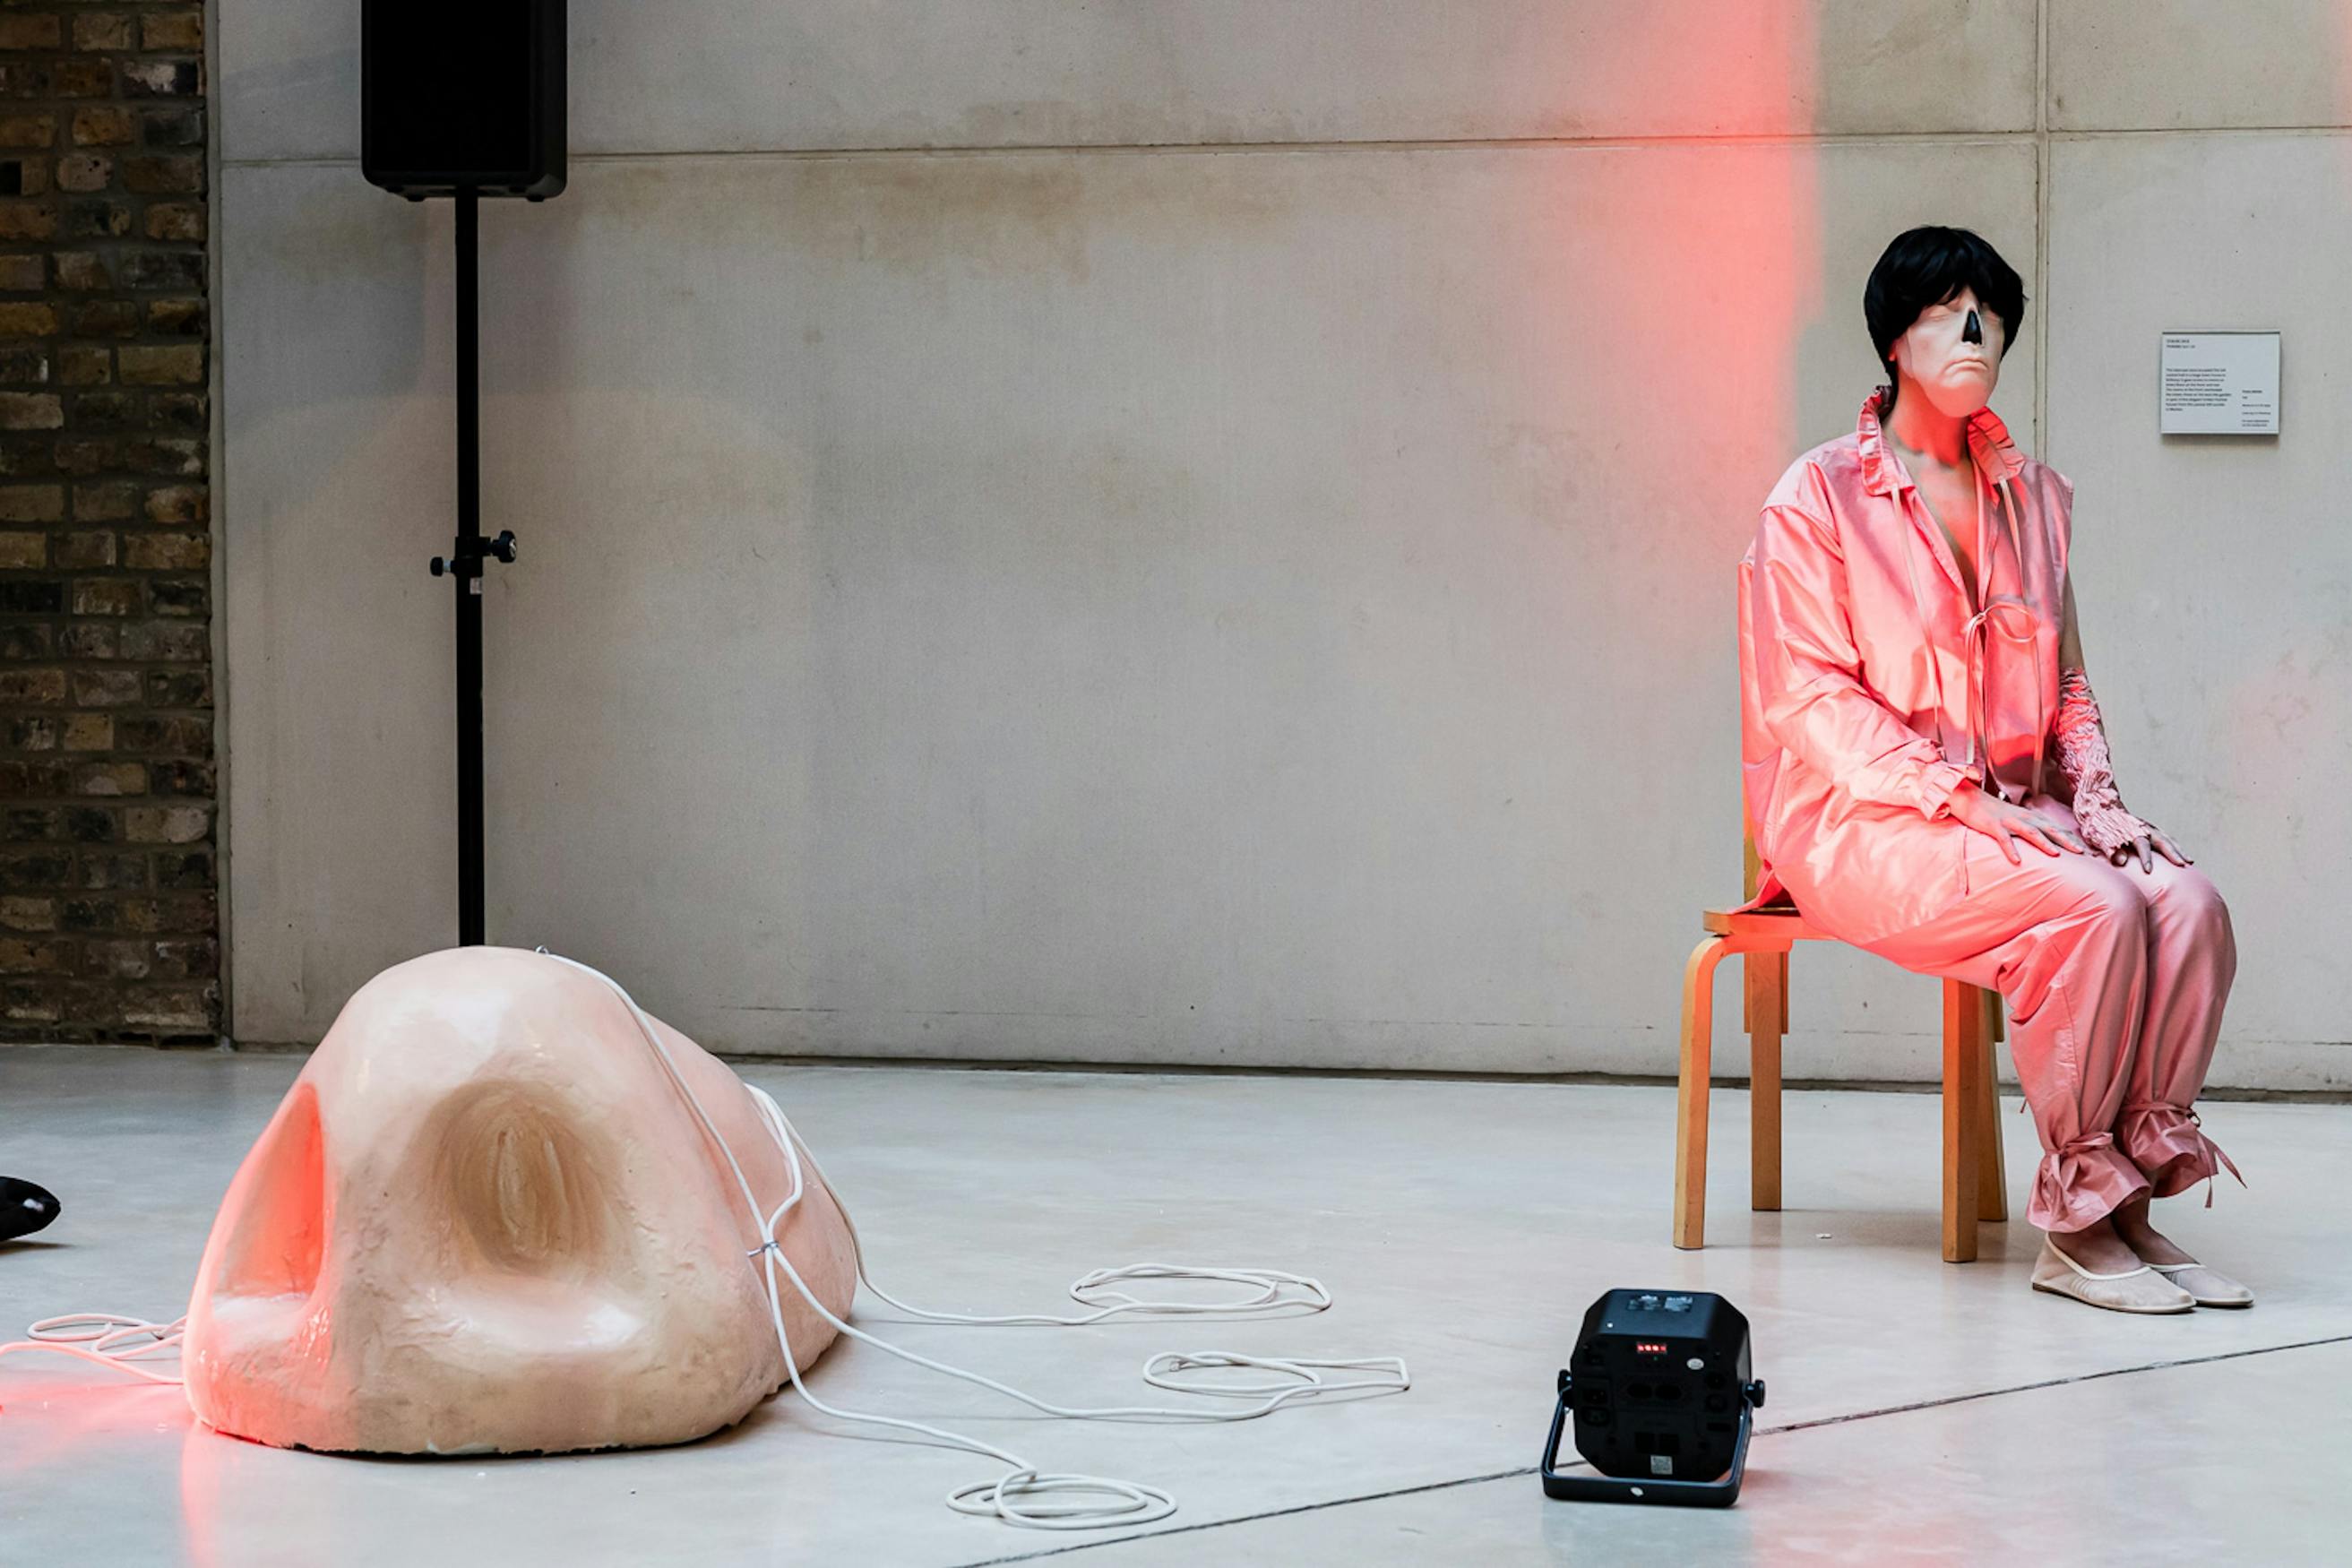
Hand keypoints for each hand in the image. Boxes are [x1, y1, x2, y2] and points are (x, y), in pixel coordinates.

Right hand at [1942, 783, 2089, 864]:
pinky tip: (2017, 861)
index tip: (2083, 848)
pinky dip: (2011, 849)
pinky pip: (2003, 839)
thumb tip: (2040, 839)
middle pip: (2047, 828)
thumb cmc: (1990, 811)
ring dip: (2044, 842)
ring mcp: (2007, 820)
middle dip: (2065, 839)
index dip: (2068, 837)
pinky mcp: (1992, 825)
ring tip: (2056, 855)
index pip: (2053, 826)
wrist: (1966, 797)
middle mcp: (2021, 816)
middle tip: (2080, 851)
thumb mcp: (2012, 817)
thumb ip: (2026, 826)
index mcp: (2028, 815)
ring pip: (2029, 831)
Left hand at [2103, 828, 2192, 874]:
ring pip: (2167, 839)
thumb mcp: (2100, 838)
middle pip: (2161, 840)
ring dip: (2178, 850)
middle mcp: (2143, 827)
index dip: (2145, 857)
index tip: (2149, 870)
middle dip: (2173, 853)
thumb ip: (2110, 849)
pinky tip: (2181, 856)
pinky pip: (2166, 838)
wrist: (2101, 807)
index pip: (2141, 844)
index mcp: (2130, 829)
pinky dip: (2175, 846)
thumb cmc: (2099, 826)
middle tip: (2183, 865)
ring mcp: (2149, 827)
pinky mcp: (2150, 829)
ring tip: (2189, 862)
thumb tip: (2121, 861)